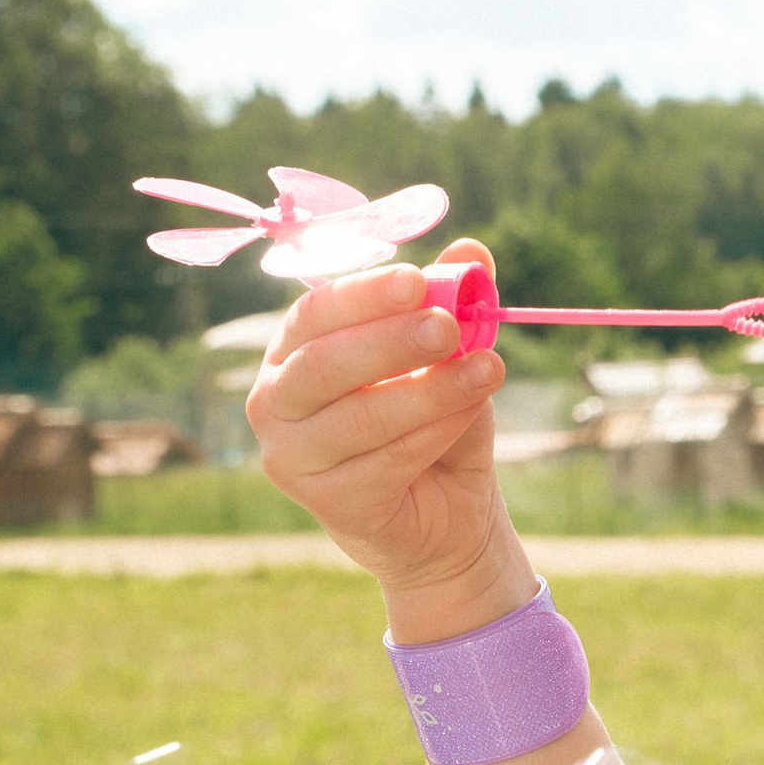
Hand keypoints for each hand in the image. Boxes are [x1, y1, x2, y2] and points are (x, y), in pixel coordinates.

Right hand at [247, 242, 529, 631]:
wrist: (445, 513)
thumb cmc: (432, 420)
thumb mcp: (447, 356)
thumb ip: (452, 303)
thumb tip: (472, 251)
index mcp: (293, 351)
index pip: (314, 313)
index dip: (363, 294)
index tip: (418, 280)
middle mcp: (275, 401)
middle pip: (322, 364)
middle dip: (390, 340)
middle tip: (449, 325)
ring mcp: (291, 456)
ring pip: (358, 416)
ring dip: (429, 389)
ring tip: (488, 368)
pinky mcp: (326, 502)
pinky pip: (385, 460)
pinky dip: (434, 431)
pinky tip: (471, 412)